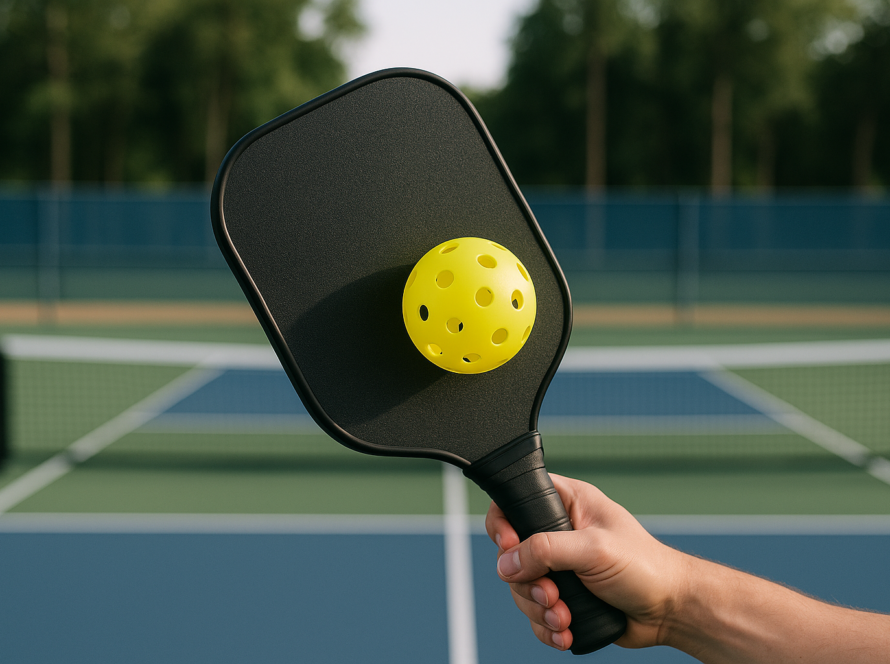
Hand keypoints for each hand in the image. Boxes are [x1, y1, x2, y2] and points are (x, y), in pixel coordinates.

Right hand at [485, 474, 687, 651]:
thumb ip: (546, 550)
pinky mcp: (564, 597)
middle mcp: (560, 533)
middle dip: (527, 582)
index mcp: (568, 504)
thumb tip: (506, 563)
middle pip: (512, 554)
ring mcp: (560, 567)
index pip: (517, 500)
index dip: (504, 523)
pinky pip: (535, 613)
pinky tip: (565, 632)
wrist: (670, 611)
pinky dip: (546, 627)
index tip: (509, 546)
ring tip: (565, 619)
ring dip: (538, 610)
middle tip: (551, 595)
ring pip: (521, 588)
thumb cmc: (646, 567)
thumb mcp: (594, 549)